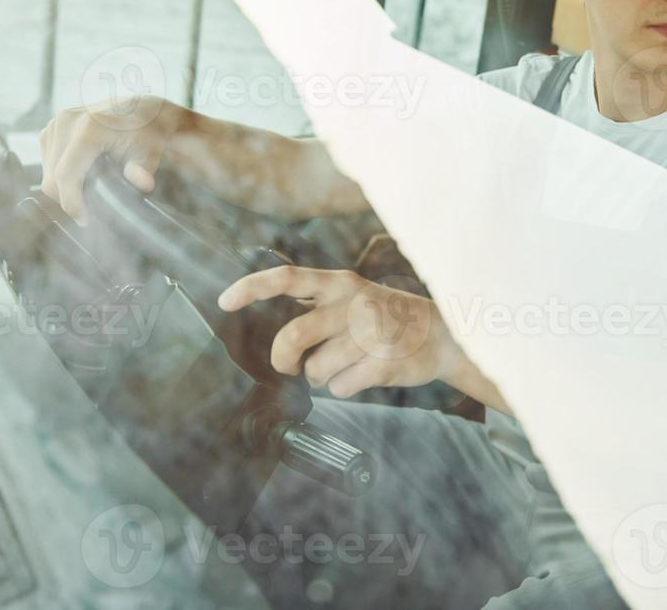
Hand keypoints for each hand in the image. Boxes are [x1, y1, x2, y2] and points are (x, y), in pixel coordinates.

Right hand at [39, 95, 192, 221]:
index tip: (84, 220)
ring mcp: (55, 124)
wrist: (140, 110)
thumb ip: (144, 168)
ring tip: (91, 188)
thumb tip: (142, 183)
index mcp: (89, 127)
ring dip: (65, 188)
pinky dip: (61, 176)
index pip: (66, 174)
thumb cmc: (146, 133)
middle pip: (53, 178)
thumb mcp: (151, 151)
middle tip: (92, 209)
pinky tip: (84, 175)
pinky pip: (47, 164)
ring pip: (47, 173)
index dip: (72, 202)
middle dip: (70, 199)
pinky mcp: (50, 130)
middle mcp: (67, 122)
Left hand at [218, 265, 460, 398]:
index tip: (224, 301)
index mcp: (340, 283)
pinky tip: (364, 374)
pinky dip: (345, 388)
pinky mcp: (383, 363)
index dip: (251, 288)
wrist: (442, 334)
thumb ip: (317, 305)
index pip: (287, 278)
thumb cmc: (386, 316)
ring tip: (346, 364)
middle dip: (284, 360)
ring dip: (323, 376)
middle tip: (291, 365)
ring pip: (316, 370)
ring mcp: (370, 333)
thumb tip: (277, 332)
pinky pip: (340, 388)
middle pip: (293, 337)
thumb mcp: (354, 295)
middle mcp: (353, 303)